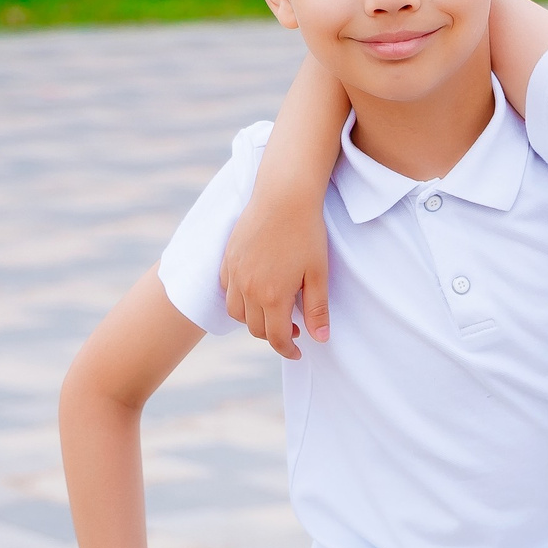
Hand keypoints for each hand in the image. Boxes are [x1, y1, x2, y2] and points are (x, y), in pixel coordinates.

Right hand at [221, 199, 329, 359]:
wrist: (284, 195)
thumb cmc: (306, 233)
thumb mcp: (318, 274)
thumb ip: (317, 309)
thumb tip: (320, 340)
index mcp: (272, 296)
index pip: (277, 338)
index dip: (289, 350)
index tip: (299, 352)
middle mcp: (248, 289)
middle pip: (255, 329)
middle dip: (274, 336)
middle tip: (294, 329)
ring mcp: (235, 273)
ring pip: (236, 312)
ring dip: (253, 320)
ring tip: (273, 312)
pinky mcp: (228, 257)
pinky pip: (227, 289)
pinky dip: (238, 298)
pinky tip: (255, 291)